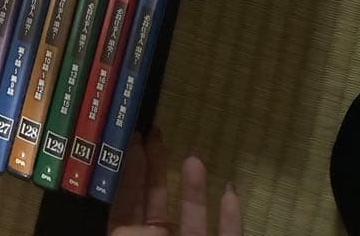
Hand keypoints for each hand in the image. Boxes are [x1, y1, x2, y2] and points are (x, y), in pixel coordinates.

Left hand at [108, 128, 241, 235]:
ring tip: (194, 156)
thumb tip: (141, 211)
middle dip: (157, 167)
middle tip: (158, 133)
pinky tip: (230, 191)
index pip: (127, 202)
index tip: (135, 139)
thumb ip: (129, 229)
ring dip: (195, 187)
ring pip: (194, 218)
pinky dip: (232, 219)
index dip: (130, 172)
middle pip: (158, 202)